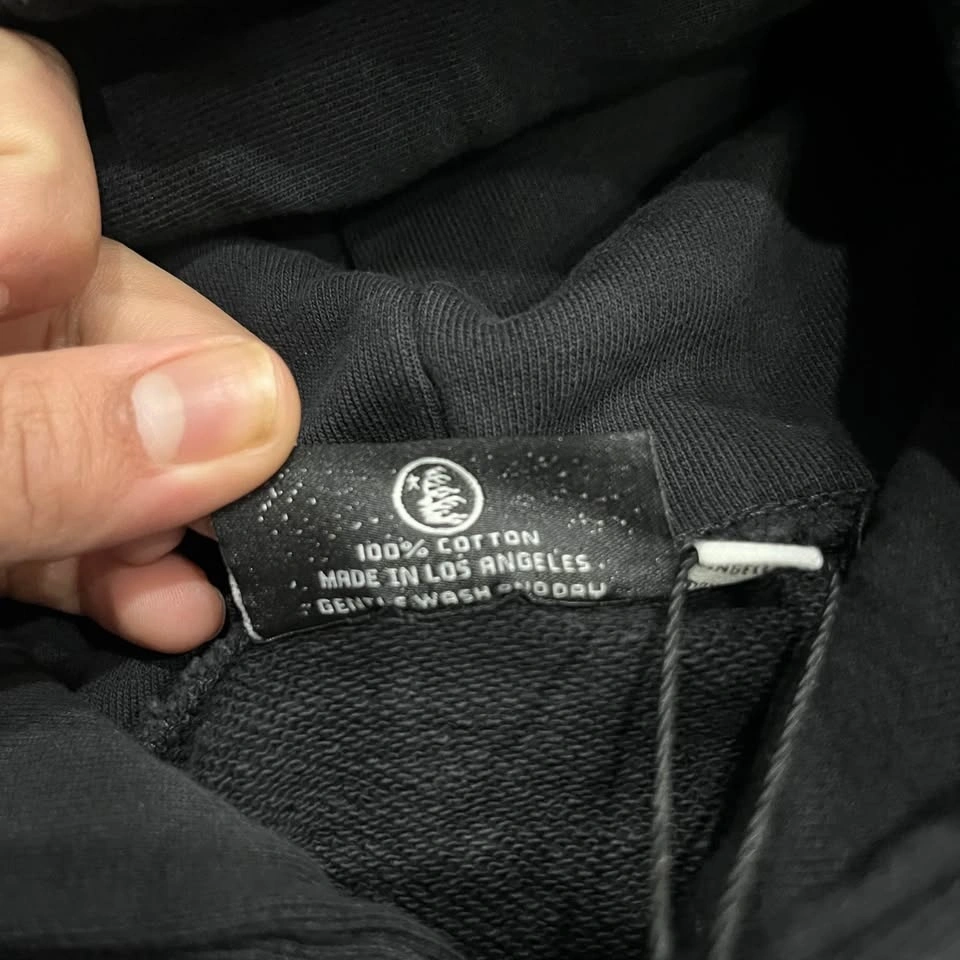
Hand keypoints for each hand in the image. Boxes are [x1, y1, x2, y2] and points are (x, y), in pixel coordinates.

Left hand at [0, 31, 300, 651]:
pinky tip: (169, 610)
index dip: (53, 201)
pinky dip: (122, 569)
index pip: (19, 150)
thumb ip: (39, 440)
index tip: (58, 282)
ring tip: (215, 582)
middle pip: (98, 308)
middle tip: (239, 493)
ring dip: (169, 516)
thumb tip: (255, 412)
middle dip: (177, 409)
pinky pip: (70, 513)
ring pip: (104, 430)